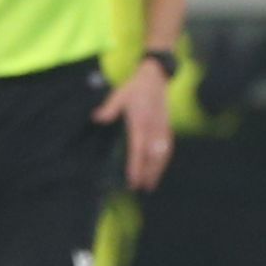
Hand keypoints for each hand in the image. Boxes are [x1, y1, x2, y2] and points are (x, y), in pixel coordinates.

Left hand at [93, 61, 172, 191]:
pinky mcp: (167, 126)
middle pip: (152, 156)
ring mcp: (162, 127)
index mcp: (141, 122)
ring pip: (163, 154)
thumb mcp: (119, 95)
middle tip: (142, 188)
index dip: (136, 166)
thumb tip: (97, 118)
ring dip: (158, 170)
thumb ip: (109, 108)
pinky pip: (168, 147)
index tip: (133, 180)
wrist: (156, 77)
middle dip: (148, 173)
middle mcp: (153, 127)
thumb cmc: (135, 87)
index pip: (138, 149)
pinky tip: (160, 168)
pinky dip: (165, 160)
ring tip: (152, 184)